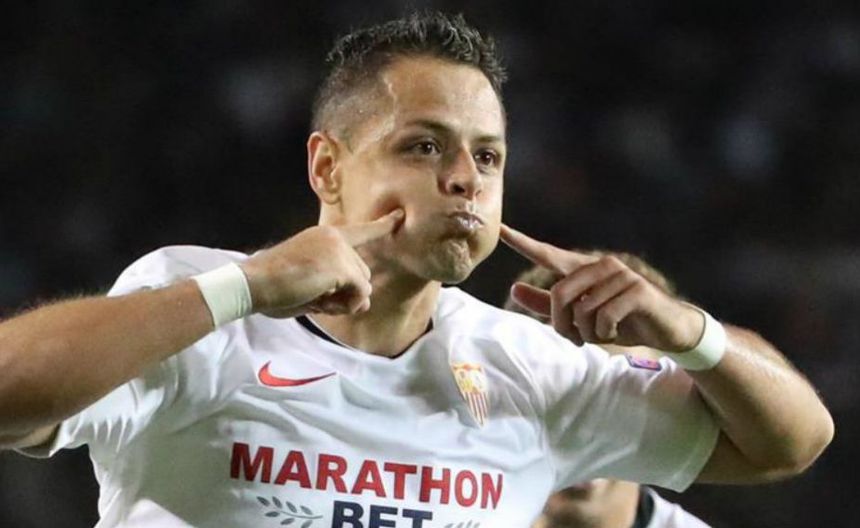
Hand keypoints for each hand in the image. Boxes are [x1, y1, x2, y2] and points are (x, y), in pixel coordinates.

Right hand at [241, 210, 403, 318]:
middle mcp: (334, 237)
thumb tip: (366, 303)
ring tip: (314, 297)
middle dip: (347, 293)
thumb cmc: (274, 287)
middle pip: (363, 274)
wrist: (252, 283)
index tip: (401, 214)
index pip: (360, 231)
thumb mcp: (310, 285)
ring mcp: (339, 250)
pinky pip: (360, 294)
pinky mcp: (341, 265)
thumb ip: (337, 291)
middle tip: (316, 297)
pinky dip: (344, 305)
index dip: (382, 225)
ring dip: (344, 301)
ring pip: (363, 285)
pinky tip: (320, 301)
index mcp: (324, 236)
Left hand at [500, 224, 702, 350]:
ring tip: (603, 335)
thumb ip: (548, 304)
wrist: (667, 332)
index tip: (500, 230)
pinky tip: (616, 332)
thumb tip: (514, 289)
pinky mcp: (637, 290)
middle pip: (560, 295)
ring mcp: (621, 275)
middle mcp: (600, 266)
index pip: (548, 255)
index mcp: (584, 270)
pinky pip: (604, 316)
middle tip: (574, 340)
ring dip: (588, 333)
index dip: (523, 244)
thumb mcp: (580, 317)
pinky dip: (605, 333)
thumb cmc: (622, 322)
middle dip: (563, 325)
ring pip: (583, 310)